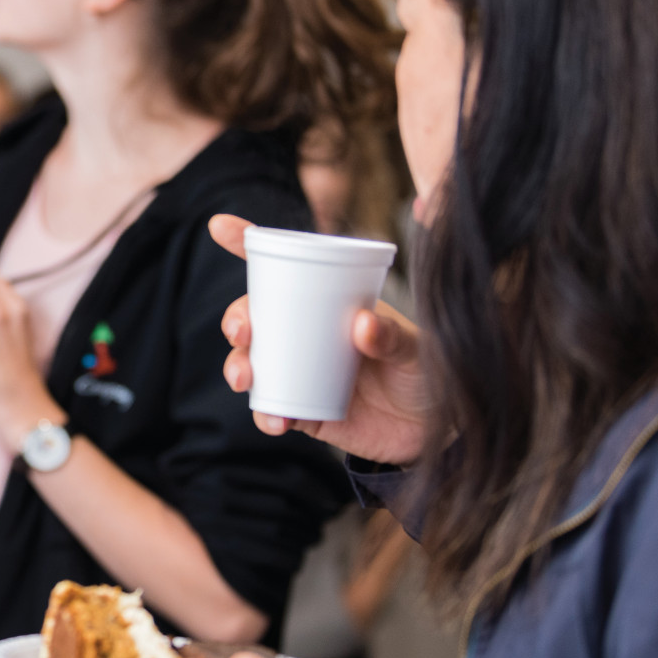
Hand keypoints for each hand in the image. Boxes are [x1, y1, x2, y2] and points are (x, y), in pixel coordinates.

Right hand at [210, 215, 431, 464]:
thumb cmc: (430, 375)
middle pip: (255, 316)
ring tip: (246, 379)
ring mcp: (301, 372)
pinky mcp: (304, 413)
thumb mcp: (419, 349)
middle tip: (242, 332)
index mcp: (329, 303)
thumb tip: (361, 325)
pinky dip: (265, 415)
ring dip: (238, 366)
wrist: (438, 431)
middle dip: (236, 319)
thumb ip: (394, 337)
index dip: (247, 244)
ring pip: (251, 362)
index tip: (219, 225)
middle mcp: (307, 333)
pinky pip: (271, 410)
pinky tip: (276, 420)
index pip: (286, 267)